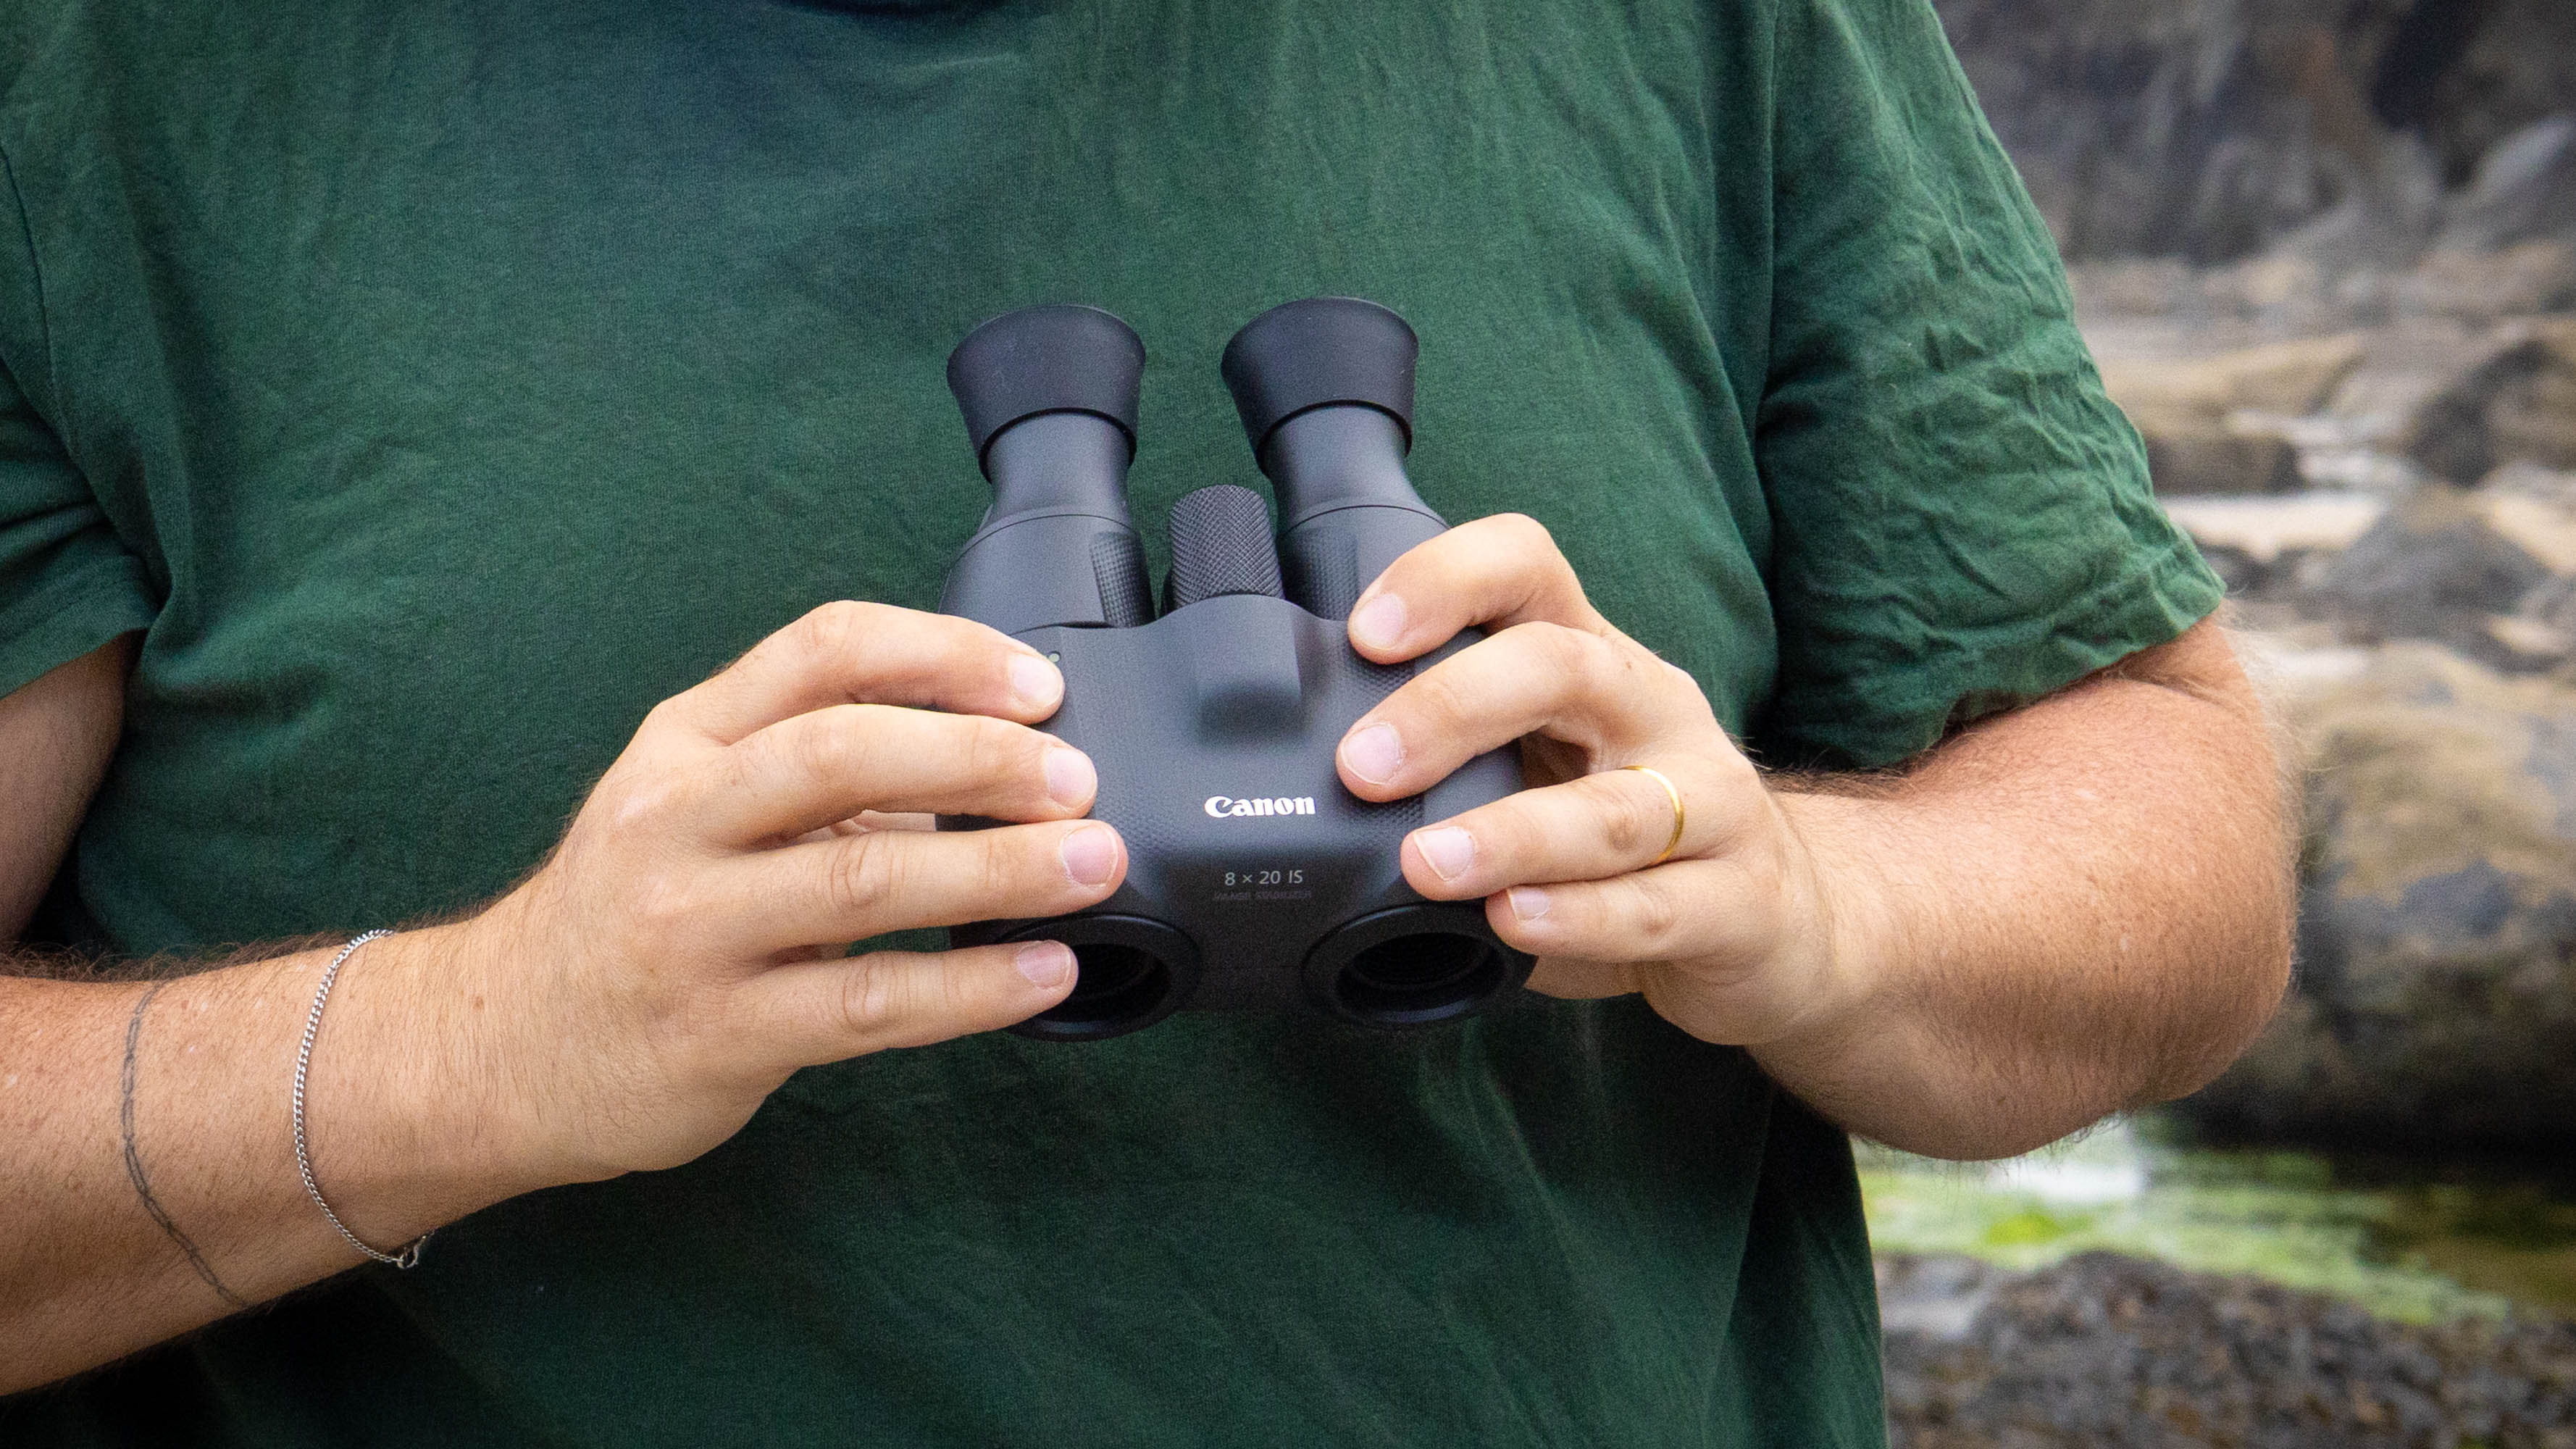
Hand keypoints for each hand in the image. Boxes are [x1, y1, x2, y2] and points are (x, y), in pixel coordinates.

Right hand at [443, 601, 1125, 1181]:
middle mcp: (676, 817)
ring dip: (998, 868)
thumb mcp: (694, 806)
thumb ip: (818, 772)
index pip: (822, 651)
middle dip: (981, 758)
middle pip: (845, 753)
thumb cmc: (634, 913)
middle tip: (1078, 780)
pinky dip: (971, 986)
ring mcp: (689, 928)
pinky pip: (868, 1004)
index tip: (1037, 684)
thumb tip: (994, 757)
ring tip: (1092, 868)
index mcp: (684, 740)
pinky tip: (1044, 972)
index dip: (943, 655)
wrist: (497, 1049)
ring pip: (864, 878)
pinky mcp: (716, 1034)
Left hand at [1333, 516, 1880, 1047]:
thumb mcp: (1536, 775)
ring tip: (1427, 863)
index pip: (1527, 568)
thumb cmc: (1623, 843)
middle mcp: (1653, 711)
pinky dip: (1579, 917)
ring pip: (1616, 806)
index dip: (1445, 580)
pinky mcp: (1739, 901)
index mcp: (1590, 659)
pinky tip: (1515, 922)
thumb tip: (1299, 789)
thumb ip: (1443, 772)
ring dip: (1512, 832)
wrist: (1775, 927)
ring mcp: (1710, 804)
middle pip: (1563, 666)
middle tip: (1362, 768)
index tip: (1363, 632)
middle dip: (1452, 708)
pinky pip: (1656, 906)